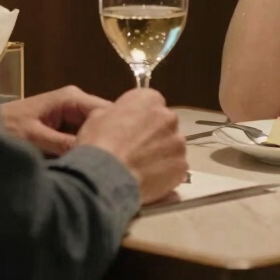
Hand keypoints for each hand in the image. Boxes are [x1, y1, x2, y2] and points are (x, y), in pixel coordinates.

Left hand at [0, 86, 110, 156]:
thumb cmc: (5, 128)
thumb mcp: (35, 138)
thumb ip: (63, 144)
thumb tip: (94, 154)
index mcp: (71, 98)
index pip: (106, 110)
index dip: (115, 131)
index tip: (121, 154)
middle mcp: (74, 103)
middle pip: (102, 122)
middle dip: (106, 141)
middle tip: (115, 165)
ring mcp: (68, 115)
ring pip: (92, 132)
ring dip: (94, 147)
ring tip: (104, 168)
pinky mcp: (62, 128)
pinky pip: (80, 138)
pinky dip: (83, 151)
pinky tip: (88, 167)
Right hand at [75, 88, 187, 205]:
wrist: (106, 178)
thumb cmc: (99, 143)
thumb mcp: (98, 116)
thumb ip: (118, 112)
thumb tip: (121, 119)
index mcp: (148, 99)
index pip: (151, 102)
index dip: (141, 117)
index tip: (132, 128)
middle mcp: (168, 116)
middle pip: (164, 124)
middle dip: (154, 134)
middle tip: (137, 149)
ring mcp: (177, 142)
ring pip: (172, 146)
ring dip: (162, 154)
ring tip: (142, 168)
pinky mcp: (182, 165)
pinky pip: (175, 167)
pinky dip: (166, 173)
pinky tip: (150, 180)